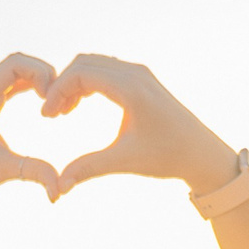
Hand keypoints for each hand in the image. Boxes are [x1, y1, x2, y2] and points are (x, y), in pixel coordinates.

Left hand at [0, 54, 60, 198]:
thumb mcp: (3, 171)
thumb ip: (34, 173)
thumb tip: (59, 189)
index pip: (14, 64)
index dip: (39, 72)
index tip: (50, 96)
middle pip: (15, 62)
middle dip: (40, 72)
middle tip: (58, 94)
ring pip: (12, 71)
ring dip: (34, 77)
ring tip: (53, 96)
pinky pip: (8, 84)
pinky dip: (27, 85)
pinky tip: (41, 99)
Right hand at [38, 55, 240, 200]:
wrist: (200, 152)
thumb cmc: (167, 156)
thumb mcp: (125, 162)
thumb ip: (88, 168)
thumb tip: (58, 185)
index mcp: (131, 89)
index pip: (81, 74)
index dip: (57, 91)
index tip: (47, 117)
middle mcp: (136, 74)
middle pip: (84, 63)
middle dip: (62, 85)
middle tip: (51, 115)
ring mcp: (140, 73)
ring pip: (94, 64)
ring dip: (74, 83)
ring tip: (62, 112)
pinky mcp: (142, 79)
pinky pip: (106, 70)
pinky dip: (87, 82)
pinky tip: (80, 106)